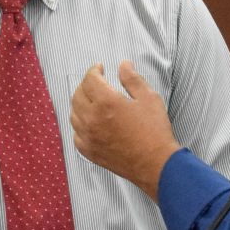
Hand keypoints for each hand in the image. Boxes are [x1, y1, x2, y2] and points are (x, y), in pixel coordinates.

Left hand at [68, 61, 181, 199]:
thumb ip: (132, 79)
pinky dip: (80, 125)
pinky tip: (89, 123)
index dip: (94, 70)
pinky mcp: (89, 151)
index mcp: (106, 102)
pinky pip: (76, 134)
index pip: (90, 79)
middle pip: (78, 95)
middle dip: (85, 85)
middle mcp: (92, 118)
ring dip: (80, 103)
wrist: (155, 163)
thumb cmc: (155, 131)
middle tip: (95, 82)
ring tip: (91, 100)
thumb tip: (123, 65)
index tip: (100, 68)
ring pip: (74, 114)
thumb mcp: (149, 98)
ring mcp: (88, 137)